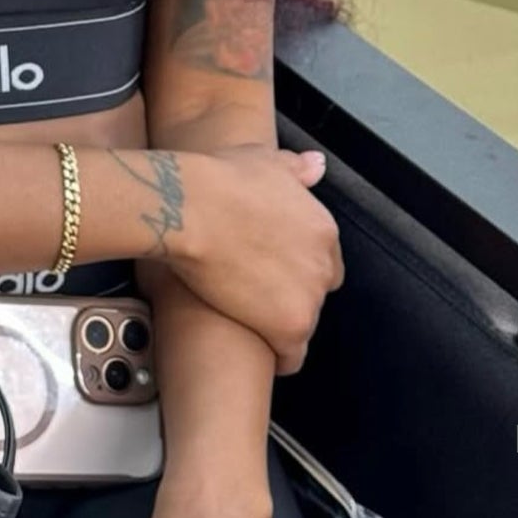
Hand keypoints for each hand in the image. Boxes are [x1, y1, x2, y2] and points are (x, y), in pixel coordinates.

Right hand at [171, 146, 341, 372]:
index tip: (272, 268)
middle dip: (289, 293)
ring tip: (248, 317)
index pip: (324, 262)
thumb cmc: (219, 181)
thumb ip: (296, 169)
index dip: (296, 267)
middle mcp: (324, 264)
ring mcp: (310, 298)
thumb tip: (316, 165)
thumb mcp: (264, 160)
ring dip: (279, 321)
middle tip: (254, 291)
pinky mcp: (290, 327)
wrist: (194, 209)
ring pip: (302, 322)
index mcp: (322, 228)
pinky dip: (278, 357)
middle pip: (315, 293)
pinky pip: (293, 357)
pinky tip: (259, 349)